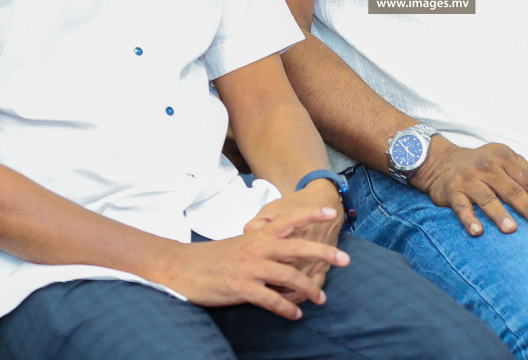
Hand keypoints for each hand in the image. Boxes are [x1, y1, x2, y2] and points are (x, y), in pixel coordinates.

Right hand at [173, 202, 349, 319]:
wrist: (182, 268)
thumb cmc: (213, 258)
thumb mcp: (240, 244)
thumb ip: (262, 245)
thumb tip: (285, 252)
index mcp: (257, 235)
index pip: (288, 220)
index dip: (310, 215)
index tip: (330, 212)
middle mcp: (257, 248)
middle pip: (297, 248)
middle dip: (323, 253)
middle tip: (345, 259)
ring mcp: (250, 268)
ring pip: (288, 276)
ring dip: (309, 289)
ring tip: (322, 298)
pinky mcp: (242, 288)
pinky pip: (271, 299)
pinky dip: (286, 308)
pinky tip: (296, 315)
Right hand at [409, 137, 527, 236]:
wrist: (443, 162)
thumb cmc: (482, 164)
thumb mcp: (506, 160)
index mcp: (503, 157)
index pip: (527, 178)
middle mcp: (486, 166)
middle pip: (511, 189)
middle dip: (527, 207)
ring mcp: (468, 179)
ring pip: (487, 198)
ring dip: (499, 214)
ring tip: (512, 229)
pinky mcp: (453, 192)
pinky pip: (462, 207)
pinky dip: (469, 219)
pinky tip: (477, 231)